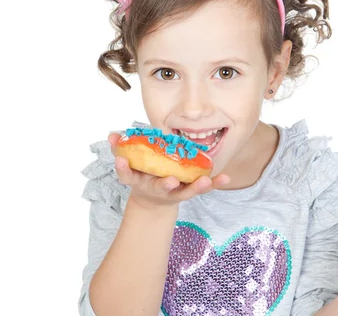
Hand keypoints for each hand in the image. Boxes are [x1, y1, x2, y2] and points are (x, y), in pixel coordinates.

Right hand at [108, 132, 229, 208]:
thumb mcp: (129, 167)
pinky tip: (225, 177)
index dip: (123, 169)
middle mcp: (156, 188)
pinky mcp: (188, 191)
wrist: (153, 202)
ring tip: (205, 181)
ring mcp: (174, 192)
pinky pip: (202, 188)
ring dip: (195, 187)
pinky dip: (214, 183)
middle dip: (165, 185)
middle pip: (161, 188)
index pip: (128, 175)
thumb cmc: (143, 175)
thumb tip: (111, 134)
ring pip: (185, 192)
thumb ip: (120, 150)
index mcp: (139, 181)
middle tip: (171, 181)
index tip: (120, 161)